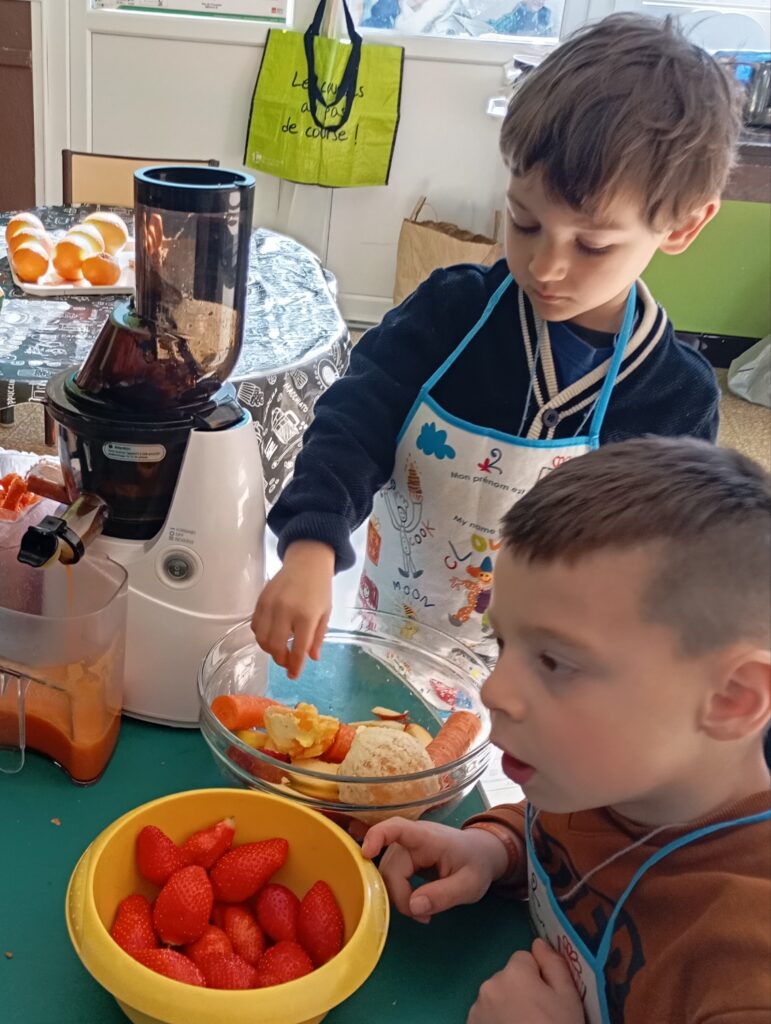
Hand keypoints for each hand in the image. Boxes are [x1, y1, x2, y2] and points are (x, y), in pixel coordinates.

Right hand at [251, 541, 333, 678]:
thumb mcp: (325, 613)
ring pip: (261, 638)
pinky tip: (270, 635)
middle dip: (280, 659)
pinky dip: (260, 635)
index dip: (294, 666)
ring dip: (268, 649)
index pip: (297, 649)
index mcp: (306, 615)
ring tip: (278, 649)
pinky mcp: (261, 600)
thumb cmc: (320, 588)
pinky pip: (254, 625)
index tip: (293, 675)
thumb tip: (312, 658)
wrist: (307, 561)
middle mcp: (285, 611)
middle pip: (275, 646)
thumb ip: (317, 637)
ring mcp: (270, 605)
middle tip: (287, 661)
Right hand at [361, 817, 511, 923]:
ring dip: (400, 898)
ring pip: (387, 876)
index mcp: (427, 837)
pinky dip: (400, 895)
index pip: (396, 828)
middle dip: (400, 897)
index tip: (366, 853)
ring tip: (424, 914)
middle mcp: (411, 839)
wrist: (483, 855)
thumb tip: (413, 907)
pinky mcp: (404, 859)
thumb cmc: (477, 864)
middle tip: (425, 917)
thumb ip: (443, 895)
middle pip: (389, 868)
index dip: (377, 836)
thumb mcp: (469, 885)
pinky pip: (392, 878)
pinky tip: (417, 906)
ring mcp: (406, 848)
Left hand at [467, 939, 584, 1023]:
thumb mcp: (568, 998)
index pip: (525, 959)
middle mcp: (489, 984)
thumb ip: (554, 965)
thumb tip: (539, 942)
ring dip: (507, 1008)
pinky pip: (486, 1016)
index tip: (548, 1000)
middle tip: (538, 1018)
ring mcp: (477, 1009)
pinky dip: (496, 1023)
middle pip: (509, 978)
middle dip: (522, 992)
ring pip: (496, 997)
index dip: (539, 978)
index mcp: (514, 973)